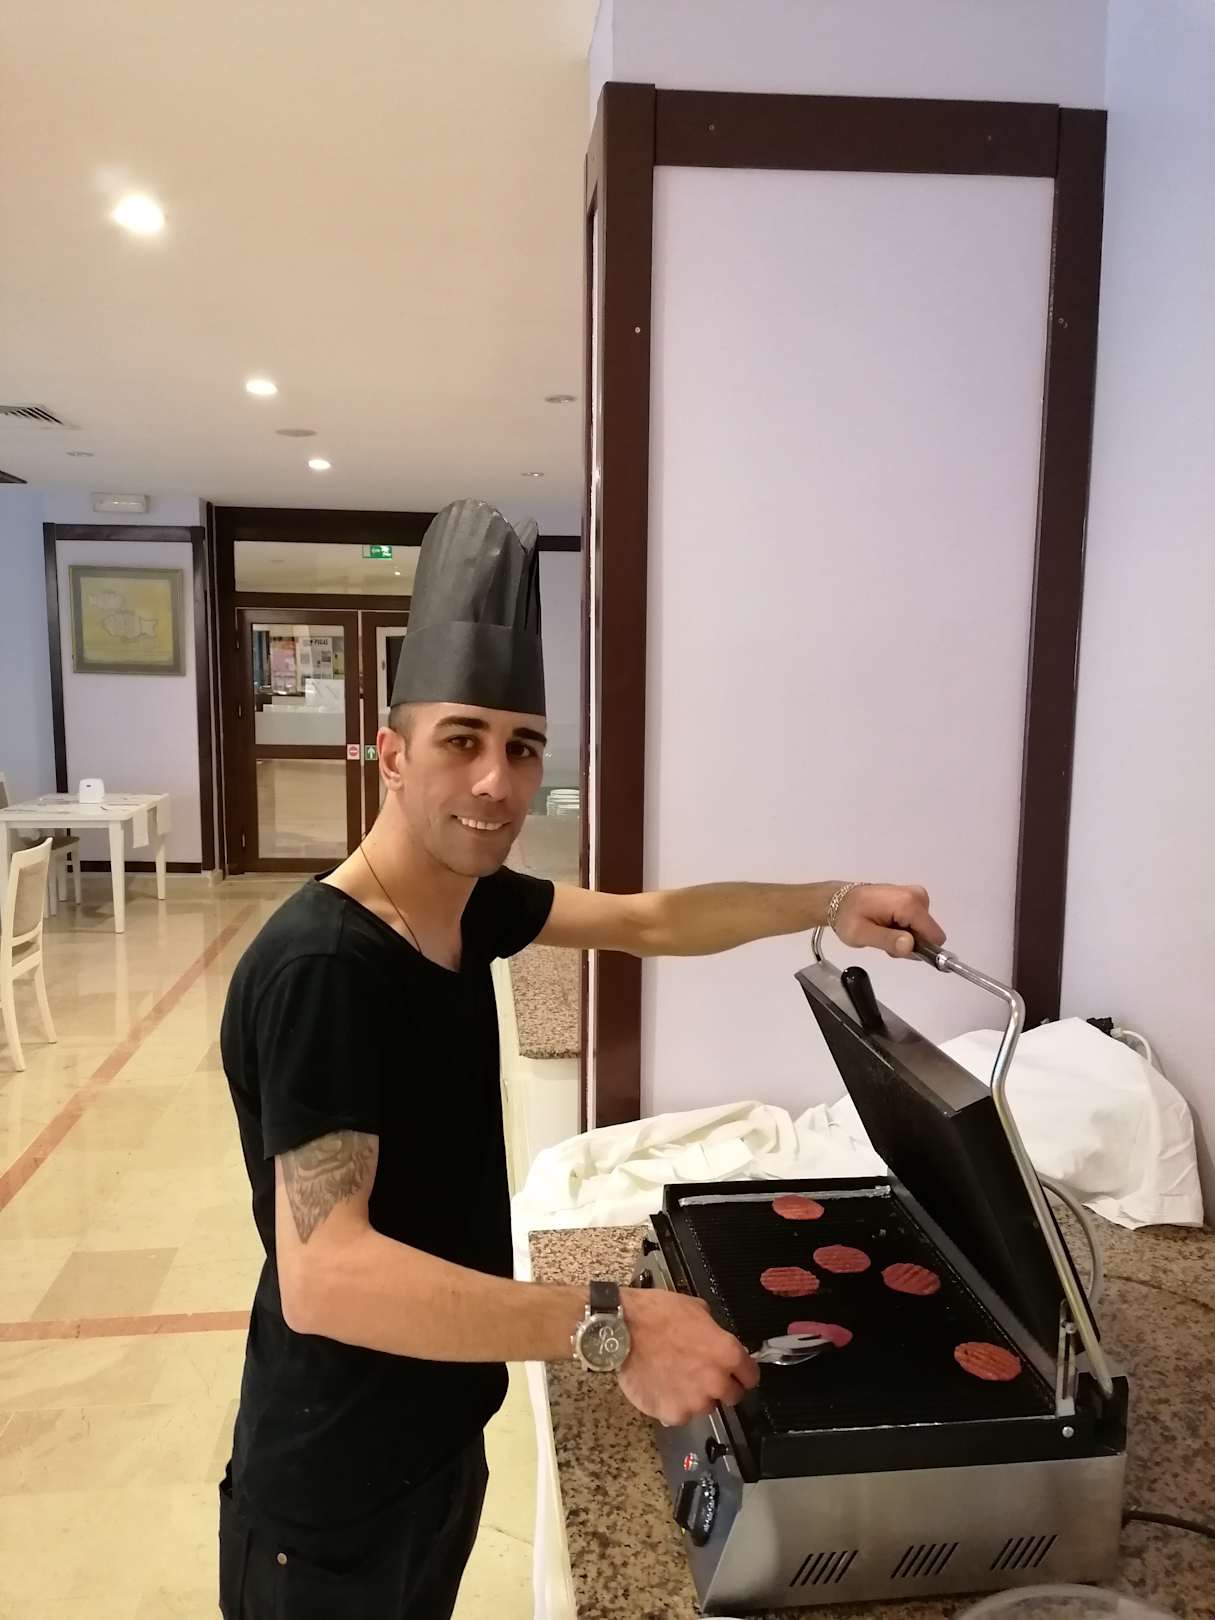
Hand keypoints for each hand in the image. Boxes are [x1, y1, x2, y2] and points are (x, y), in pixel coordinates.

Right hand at [616, 1288, 757, 1425]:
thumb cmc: (657, 1313)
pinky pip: (680, 1415)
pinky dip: (673, 1405)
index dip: (742, 1373)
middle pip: (733, 1396)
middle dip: (721, 1387)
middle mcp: (717, 1381)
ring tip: (675, 1379)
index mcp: (727, 1353)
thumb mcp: (696, 1309)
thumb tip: (715, 1340)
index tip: (735, 1373)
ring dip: (696, 1397)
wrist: (622, 1329)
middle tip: (701, 1374)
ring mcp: (695, 1402)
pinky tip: (661, 1387)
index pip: (751, 1376)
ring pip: (705, 1407)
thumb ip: (714, 1332)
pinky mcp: (673, 1414)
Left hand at [833, 883, 945, 958]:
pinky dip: (902, 928)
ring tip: (882, 932)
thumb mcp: (862, 934)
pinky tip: (886, 925)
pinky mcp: (912, 897)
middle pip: (927, 934)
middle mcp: (917, 896)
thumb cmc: (848, 917)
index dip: (919, 948)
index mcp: (908, 903)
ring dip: (904, 937)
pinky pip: (916, 922)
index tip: (897, 949)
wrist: (838, 900)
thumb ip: (887, 941)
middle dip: (908, 942)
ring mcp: (916, 895)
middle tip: (884, 939)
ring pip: (922, 930)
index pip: (934, 936)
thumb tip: (910, 945)